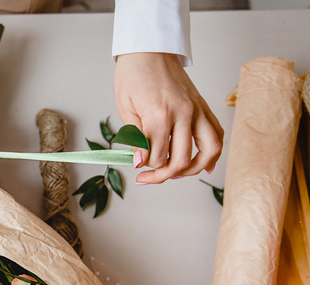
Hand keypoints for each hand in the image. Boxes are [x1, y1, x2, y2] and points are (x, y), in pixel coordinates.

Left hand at [114, 53, 223, 183]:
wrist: (150, 50)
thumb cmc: (134, 74)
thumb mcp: (125, 106)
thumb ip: (135, 137)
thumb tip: (141, 162)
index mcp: (160, 113)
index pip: (157, 156)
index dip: (146, 166)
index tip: (137, 166)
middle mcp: (184, 113)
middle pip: (182, 159)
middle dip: (165, 174)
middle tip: (150, 177)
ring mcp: (198, 110)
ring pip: (209, 150)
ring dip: (194, 169)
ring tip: (177, 174)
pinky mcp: (204, 107)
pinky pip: (217, 134)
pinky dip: (212, 153)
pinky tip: (202, 163)